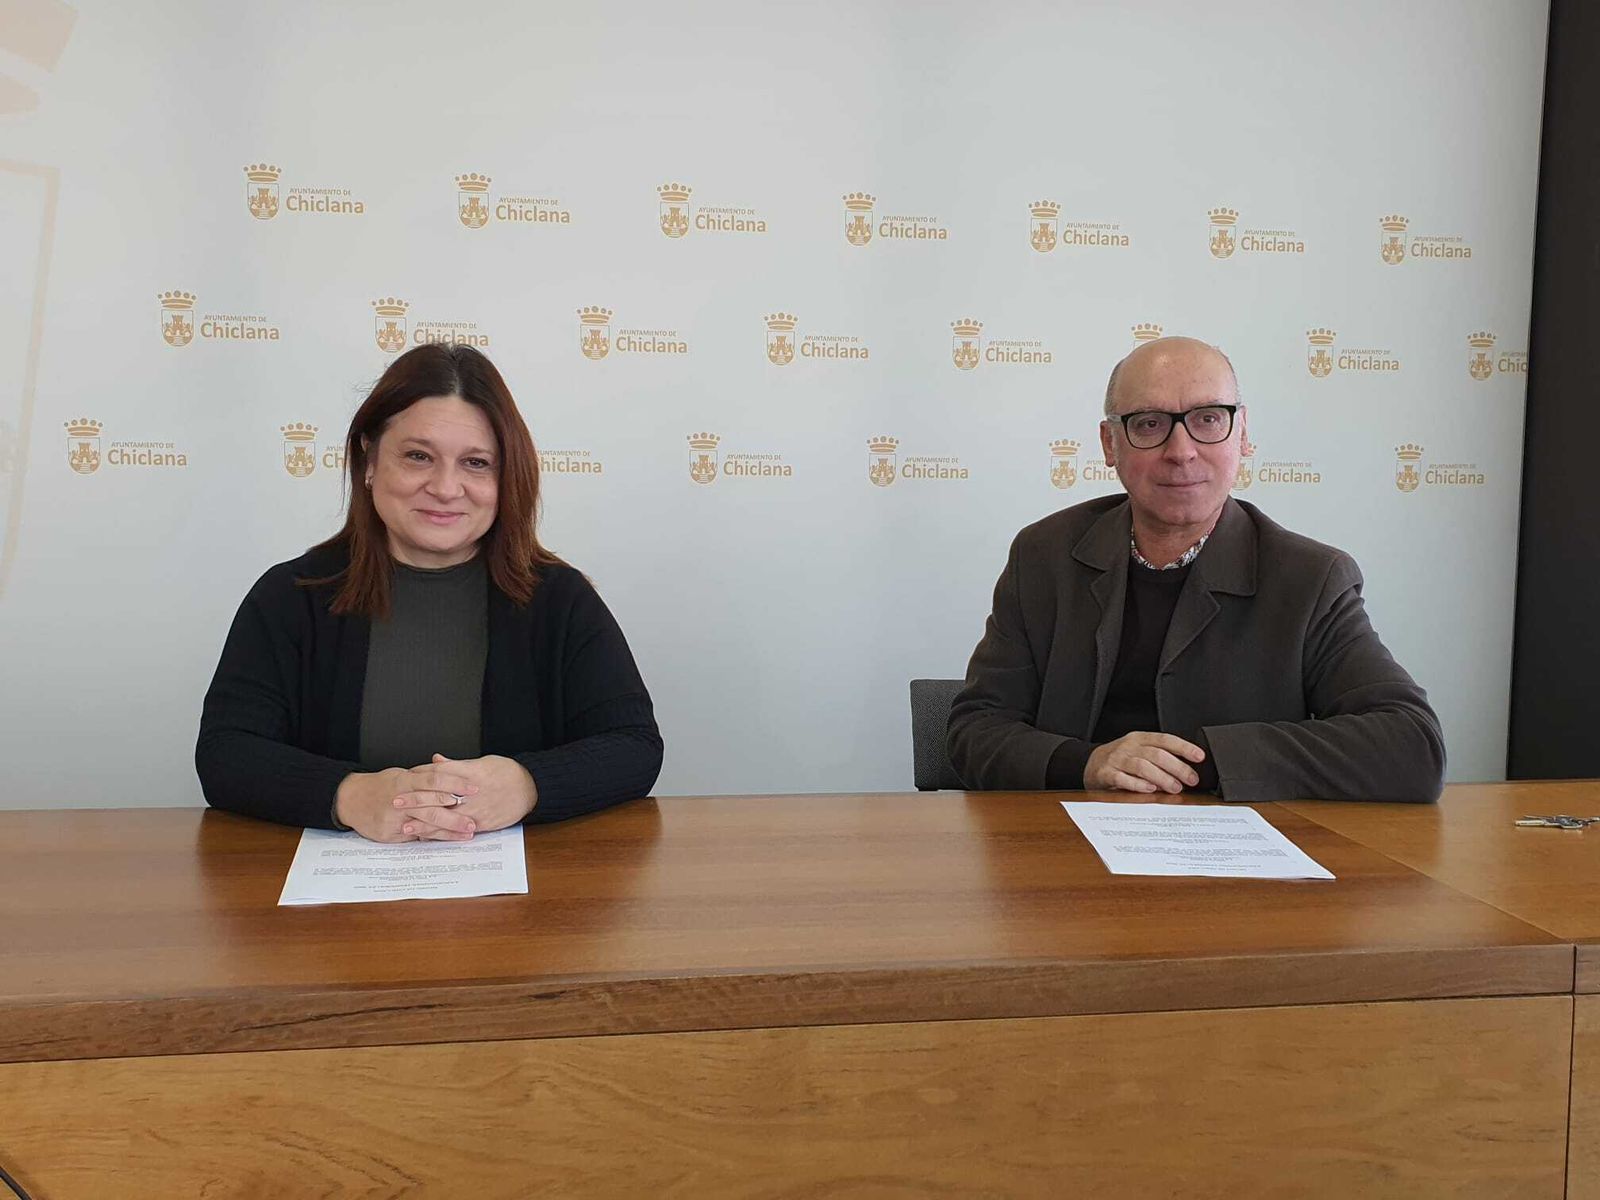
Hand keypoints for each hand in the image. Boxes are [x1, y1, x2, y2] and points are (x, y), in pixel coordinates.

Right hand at [334, 765, 480, 842]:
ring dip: (448, 830)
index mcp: (405, 780)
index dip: (456, 783)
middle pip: (432, 807)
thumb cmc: (380, 786)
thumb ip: (425, 776)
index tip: (473, 788)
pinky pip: (416, 837)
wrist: (350, 800)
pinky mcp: (390, 833)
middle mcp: (401, 799)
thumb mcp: (402, 774)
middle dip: (455, 815)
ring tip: (466, 833)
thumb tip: (452, 774)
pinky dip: (433, 838)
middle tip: (474, 820)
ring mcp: (395, 818)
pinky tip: (447, 840)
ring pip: (425, 824)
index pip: (435, 780)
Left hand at [405, 753, 536, 832]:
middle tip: (396, 802)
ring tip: (405, 826)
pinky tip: (427, 837)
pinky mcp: (481, 823)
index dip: (421, 776)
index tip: (406, 778)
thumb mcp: (482, 762)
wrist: (530, 788)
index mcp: (471, 773)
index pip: (440, 774)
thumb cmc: (506, 773)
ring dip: (424, 823)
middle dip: (416, 800)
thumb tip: (436, 760)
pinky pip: (458, 831)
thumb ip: (456, 765)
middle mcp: (472, 792)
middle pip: (439, 797)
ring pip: (446, 818)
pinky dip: (442, 834)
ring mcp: (476, 809)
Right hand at [1084, 732, 1205, 793]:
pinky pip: (1123, 779)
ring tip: (1175, 788)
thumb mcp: (1140, 751)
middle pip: (1157, 754)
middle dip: (1177, 768)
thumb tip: (1187, 771)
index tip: (1199, 757)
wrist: (1090, 763)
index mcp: (1140, 738)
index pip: (1165, 740)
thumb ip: (1160, 757)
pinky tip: (1150, 790)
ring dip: (1162, 778)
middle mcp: (1129, 747)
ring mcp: (1116, 759)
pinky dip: (1138, 785)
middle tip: (1191, 779)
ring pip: (1142, 766)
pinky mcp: (1106, 773)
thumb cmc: (1121, 759)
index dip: (1184, 747)